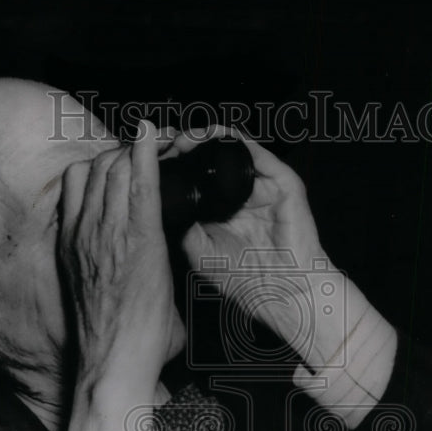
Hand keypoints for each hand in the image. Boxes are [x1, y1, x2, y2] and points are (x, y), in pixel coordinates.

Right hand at [60, 121, 185, 430]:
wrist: (113, 362)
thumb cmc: (109, 339)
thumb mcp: (90, 292)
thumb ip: (100, 267)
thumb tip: (124, 267)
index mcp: (71, 243)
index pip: (77, 182)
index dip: (100, 164)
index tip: (119, 163)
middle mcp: (85, 232)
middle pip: (97, 168)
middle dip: (121, 153)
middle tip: (144, 154)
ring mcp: (109, 234)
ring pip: (116, 169)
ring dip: (136, 154)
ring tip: (155, 150)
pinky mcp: (139, 241)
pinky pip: (142, 184)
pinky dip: (148, 155)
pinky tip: (156, 136)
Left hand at [163, 129, 353, 369]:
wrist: (282, 293)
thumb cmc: (245, 279)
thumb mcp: (199, 252)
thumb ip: (182, 225)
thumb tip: (156, 200)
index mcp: (221, 210)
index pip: (195, 176)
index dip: (173, 165)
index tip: (148, 160)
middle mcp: (240, 194)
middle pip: (210, 157)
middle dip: (184, 146)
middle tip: (159, 144)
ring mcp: (261, 186)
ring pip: (230, 148)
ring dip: (202, 138)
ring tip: (179, 140)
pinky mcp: (282, 180)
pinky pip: (254, 150)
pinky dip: (228, 140)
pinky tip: (205, 139)